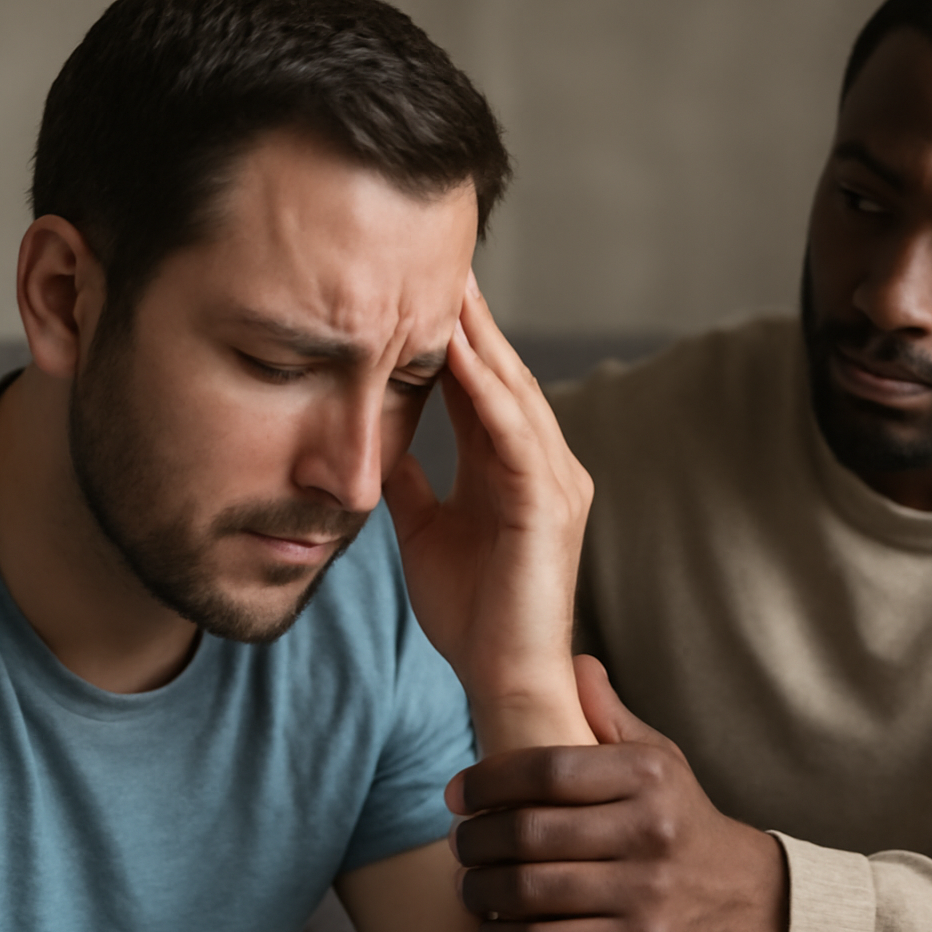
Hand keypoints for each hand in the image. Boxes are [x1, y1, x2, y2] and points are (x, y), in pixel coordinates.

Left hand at [384, 273, 595, 751]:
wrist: (502, 679)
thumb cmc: (472, 614)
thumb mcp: (425, 529)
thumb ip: (411, 482)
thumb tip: (377, 442)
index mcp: (511, 466)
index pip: (482, 383)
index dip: (452, 333)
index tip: (417, 281)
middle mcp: (542, 463)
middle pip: (504, 371)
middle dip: (470, 314)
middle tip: (438, 253)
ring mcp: (554, 481)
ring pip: (515, 391)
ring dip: (480, 337)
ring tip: (448, 283)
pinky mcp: (550, 505)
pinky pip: (517, 435)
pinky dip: (490, 391)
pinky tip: (462, 353)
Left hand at [446, 656, 788, 931]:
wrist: (745, 899)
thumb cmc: (680, 817)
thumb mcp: (657, 758)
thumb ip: (608, 715)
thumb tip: (574, 663)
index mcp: (647, 776)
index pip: (546, 769)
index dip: (487, 779)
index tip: (457, 791)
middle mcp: (649, 832)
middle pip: (529, 833)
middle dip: (475, 839)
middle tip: (459, 842)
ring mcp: (644, 896)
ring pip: (529, 893)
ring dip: (481, 890)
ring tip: (470, 883)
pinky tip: (493, 927)